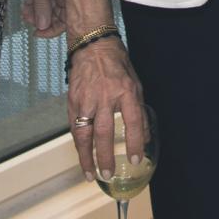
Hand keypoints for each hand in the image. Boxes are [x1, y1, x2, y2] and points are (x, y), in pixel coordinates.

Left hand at [22, 0, 66, 37]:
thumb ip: (41, 4)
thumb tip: (41, 26)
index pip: (64, 23)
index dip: (49, 31)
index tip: (35, 32)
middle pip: (58, 14)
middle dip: (40, 17)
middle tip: (25, 15)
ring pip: (54, 4)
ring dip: (39, 7)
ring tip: (25, 7)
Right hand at [67, 40, 147, 178]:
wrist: (93, 45)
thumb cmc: (117, 64)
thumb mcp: (136, 84)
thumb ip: (139, 111)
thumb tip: (145, 137)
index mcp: (126, 91)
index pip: (133, 122)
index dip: (135, 143)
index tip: (135, 159)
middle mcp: (105, 96)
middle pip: (105, 132)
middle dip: (106, 156)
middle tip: (108, 174)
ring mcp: (86, 99)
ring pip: (85, 133)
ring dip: (87, 156)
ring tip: (91, 174)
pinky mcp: (73, 100)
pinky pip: (75, 126)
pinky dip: (78, 143)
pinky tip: (82, 155)